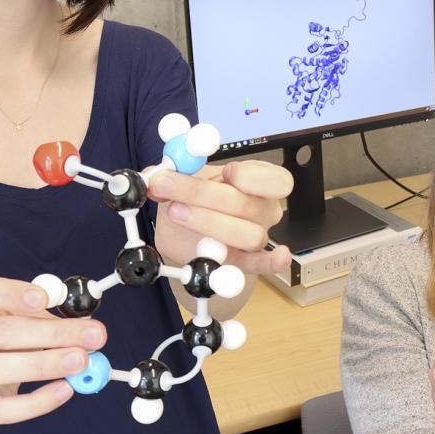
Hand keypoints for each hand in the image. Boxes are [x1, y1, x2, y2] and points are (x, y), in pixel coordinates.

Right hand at [0, 274, 106, 423]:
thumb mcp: (8, 309)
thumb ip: (39, 310)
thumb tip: (82, 323)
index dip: (8, 293)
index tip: (46, 299)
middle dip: (50, 334)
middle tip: (93, 335)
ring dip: (43, 365)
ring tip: (81, 361)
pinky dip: (33, 403)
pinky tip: (64, 390)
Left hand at [148, 160, 293, 275]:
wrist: (182, 227)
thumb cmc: (193, 195)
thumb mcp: (185, 173)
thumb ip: (176, 168)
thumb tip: (156, 173)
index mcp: (260, 181)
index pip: (276, 180)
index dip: (252, 176)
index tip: (226, 172)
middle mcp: (264, 209)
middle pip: (247, 205)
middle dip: (202, 193)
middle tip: (167, 186)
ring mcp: (257, 237)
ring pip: (248, 234)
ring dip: (209, 223)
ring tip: (177, 212)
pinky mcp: (245, 263)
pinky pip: (261, 265)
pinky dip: (271, 263)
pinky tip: (278, 256)